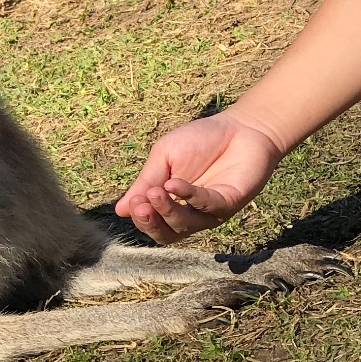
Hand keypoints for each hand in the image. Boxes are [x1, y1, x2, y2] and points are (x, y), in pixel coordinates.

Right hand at [115, 110, 284, 243]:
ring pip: (185, 225)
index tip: (132, 203)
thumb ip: (145, 182)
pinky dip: (189, 196)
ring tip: (155, 193)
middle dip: (150, 223)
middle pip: (167, 234)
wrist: (240, 127)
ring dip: (167, 211)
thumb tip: (120, 210)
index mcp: (172, 204)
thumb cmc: (201, 140)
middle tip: (140, 206)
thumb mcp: (164, 156)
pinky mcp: (229, 202)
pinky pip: (206, 205)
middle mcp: (190, 214)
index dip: (140, 217)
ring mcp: (210, 212)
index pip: (152, 223)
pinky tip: (174, 184)